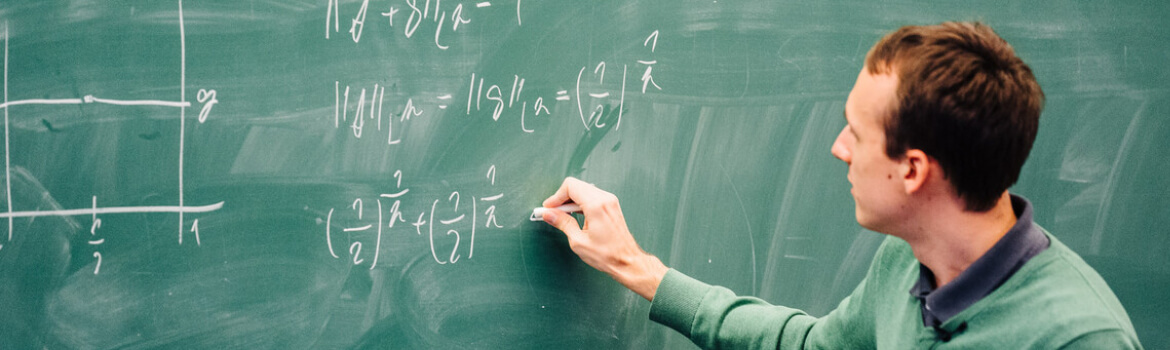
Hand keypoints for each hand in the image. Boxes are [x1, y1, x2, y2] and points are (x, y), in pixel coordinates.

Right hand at [542, 177, 667, 299]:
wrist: (627, 261)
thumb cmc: (607, 255)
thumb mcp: (578, 241)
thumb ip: (562, 223)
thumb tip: (548, 214)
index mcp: (596, 205)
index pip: (570, 186)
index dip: (556, 196)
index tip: (548, 208)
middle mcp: (605, 199)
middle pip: (576, 186)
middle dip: (562, 198)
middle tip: (552, 212)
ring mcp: (610, 200)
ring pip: (584, 190)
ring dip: (571, 200)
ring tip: (563, 216)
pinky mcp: (611, 205)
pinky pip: (592, 196)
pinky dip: (580, 203)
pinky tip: (575, 216)